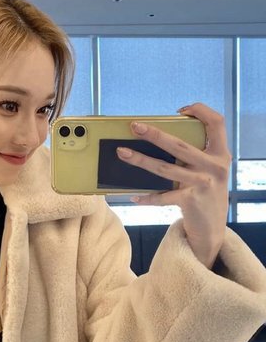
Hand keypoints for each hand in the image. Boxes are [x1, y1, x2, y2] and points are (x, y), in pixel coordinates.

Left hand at [116, 103, 230, 267]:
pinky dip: (147, 197)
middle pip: (180, 145)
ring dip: (140, 160)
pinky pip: (162, 197)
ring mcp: (203, 184)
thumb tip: (158, 141)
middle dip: (154, 134)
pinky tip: (133, 196)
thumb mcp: (208, 172)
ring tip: (122, 153)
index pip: (217, 123)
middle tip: (134, 126)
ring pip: (165, 168)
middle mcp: (215, 166)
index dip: (201, 111)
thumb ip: (194, 156)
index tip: (181, 111)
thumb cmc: (204, 194)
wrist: (213, 230)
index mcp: (220, 154)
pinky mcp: (191, 201)